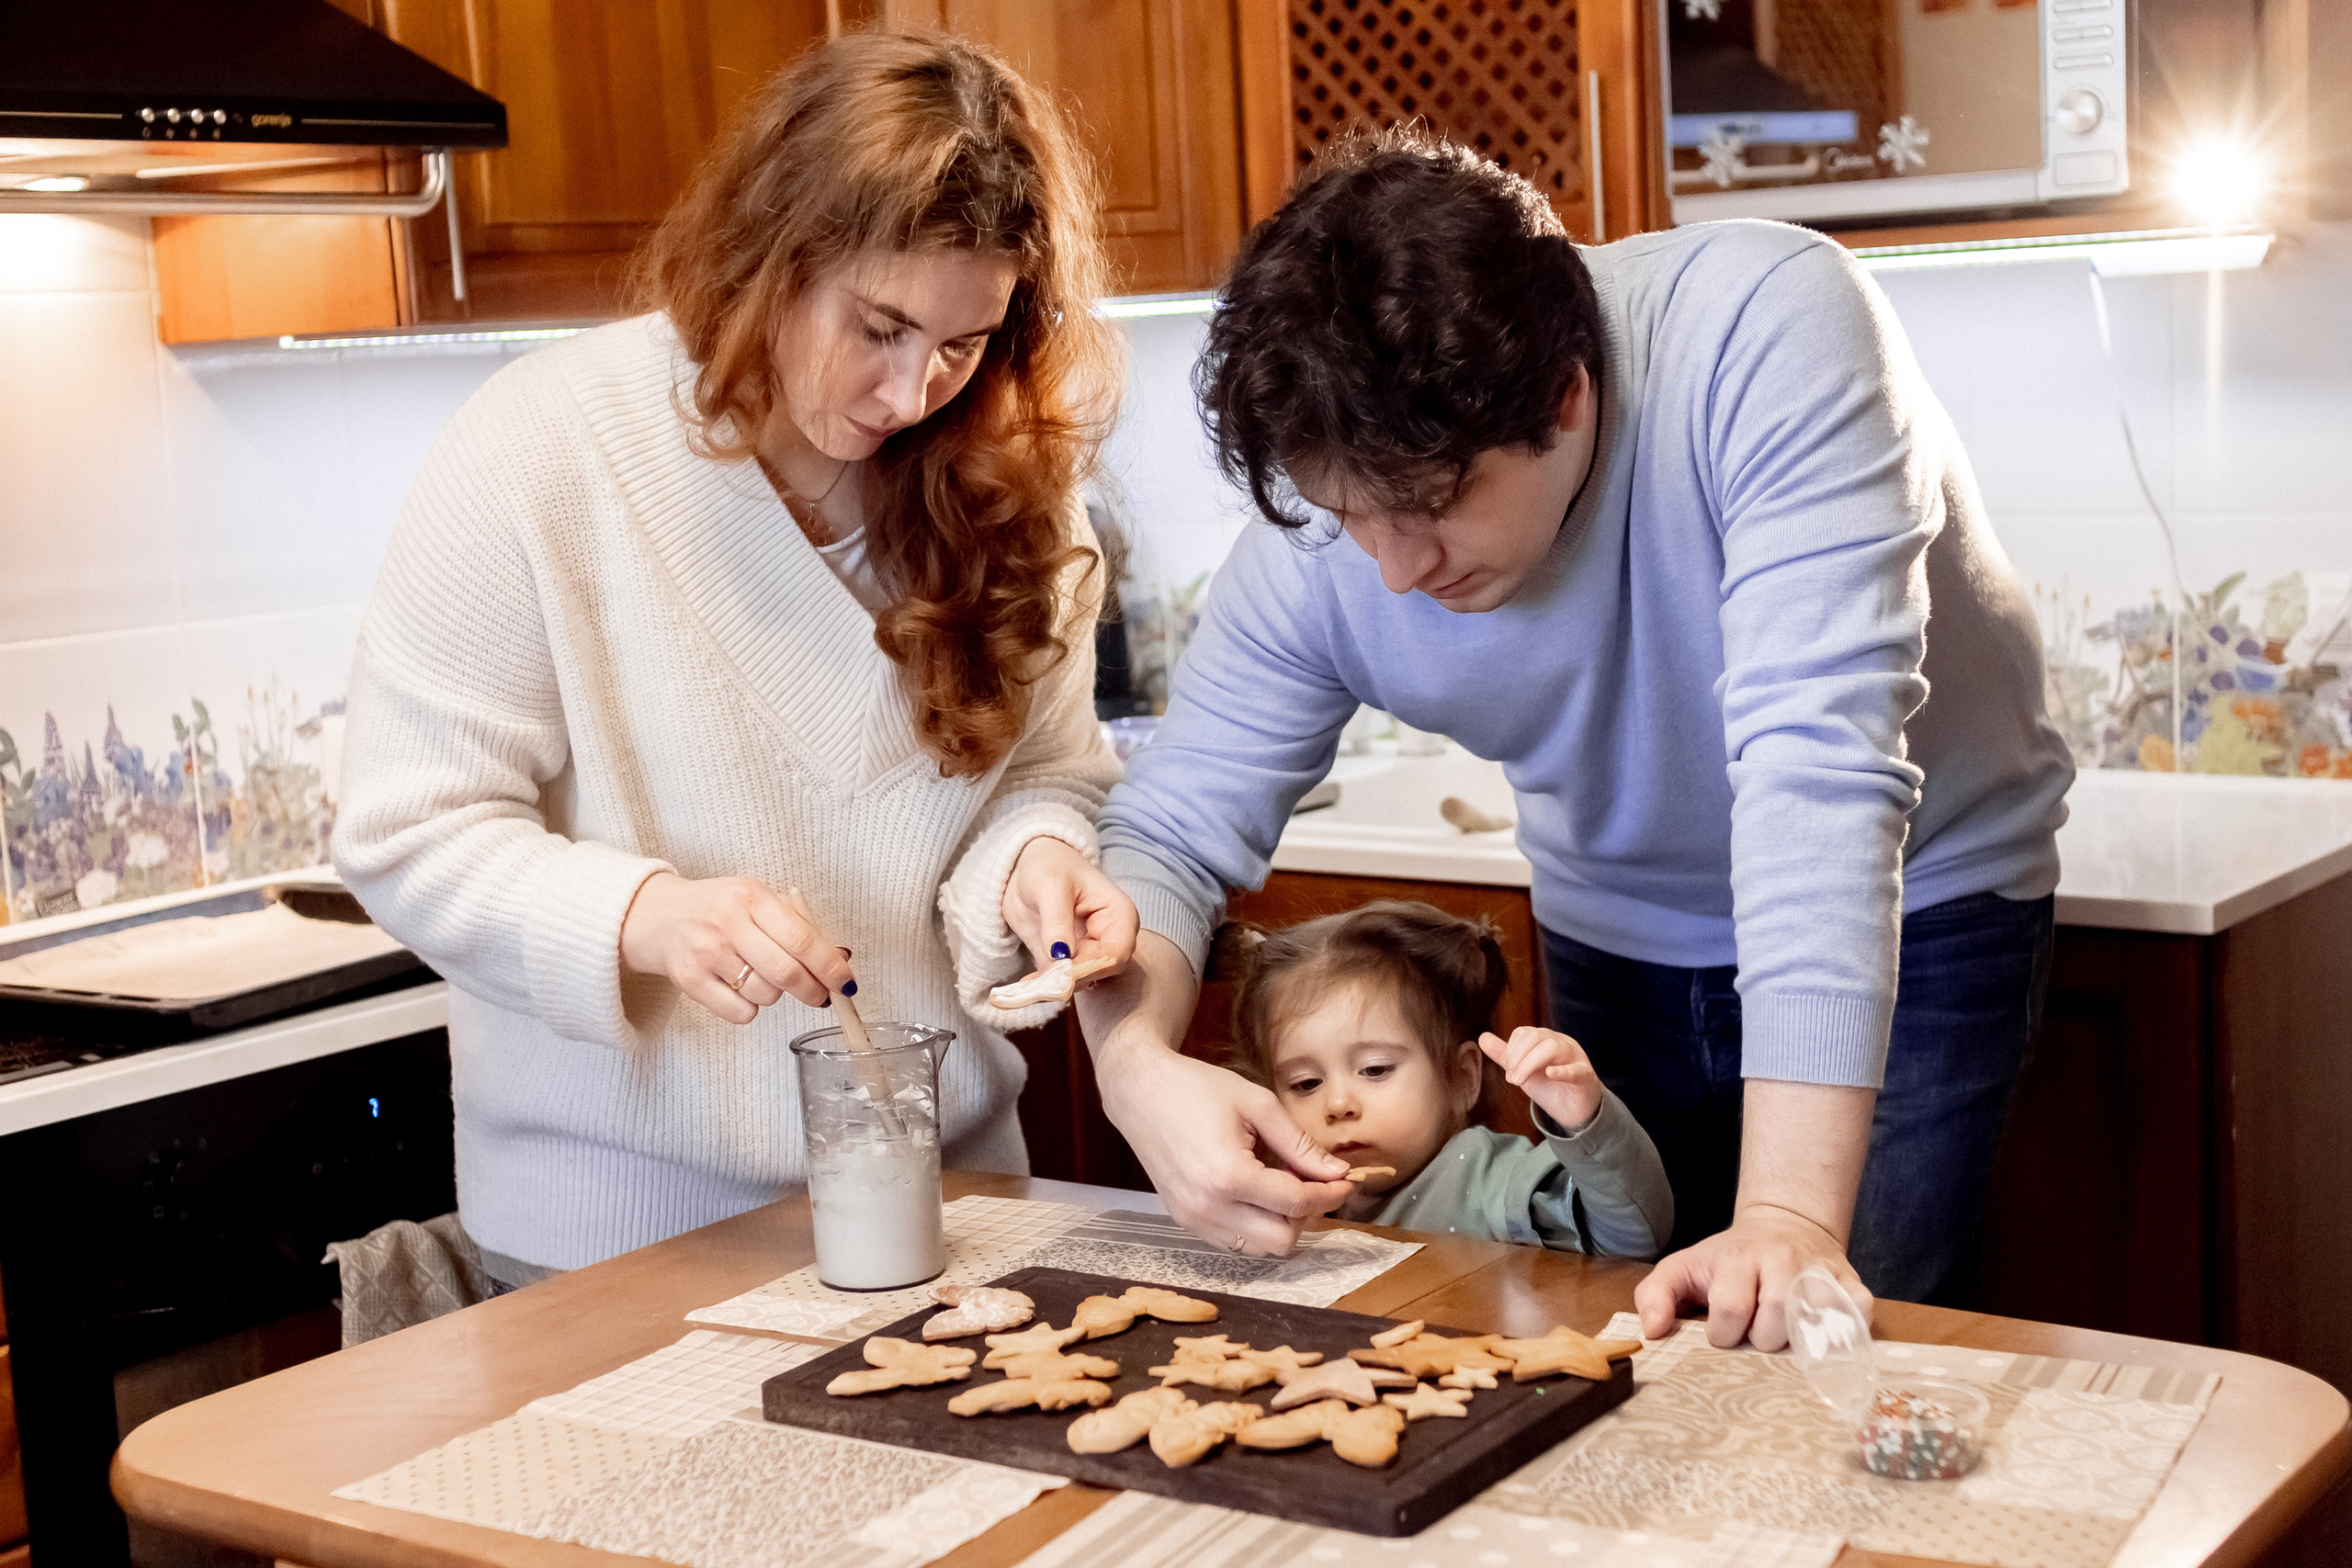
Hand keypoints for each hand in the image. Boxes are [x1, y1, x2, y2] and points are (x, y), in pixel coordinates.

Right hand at [617, 871, 852, 1024]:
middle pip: (787, 972)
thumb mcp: (758, 902)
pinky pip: (740, 1013)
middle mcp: (727, 922)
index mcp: (751, 895)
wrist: (659, 916)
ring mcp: (706, 952)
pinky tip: (740, 989)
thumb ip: (800, 926)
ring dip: (775, 994)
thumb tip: (842, 959)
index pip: (802, 939)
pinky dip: (749, 1008)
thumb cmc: (719, 909)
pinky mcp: (689, 980)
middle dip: (813, 991)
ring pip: (765, 995)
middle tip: (820, 995)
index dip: (830, 967)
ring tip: (761, 977)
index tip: (846, 983)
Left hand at [1003, 836, 1138, 974]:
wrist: (1027, 867)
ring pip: (1079, 981)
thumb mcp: (1050, 885)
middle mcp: (1109, 937)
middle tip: (1041, 985)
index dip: (1092, 966)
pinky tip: (1025, 986)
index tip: (1062, 971)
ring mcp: (1088, 952)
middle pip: (1101, 972)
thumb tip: (1061, 957)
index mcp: (1119, 914)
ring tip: (1029, 987)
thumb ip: (1057, 921)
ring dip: (1054, 987)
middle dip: (1071, 979)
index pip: (1117, 953)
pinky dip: (1043, 987)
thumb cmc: (1048, 865)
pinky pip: (1058, 981)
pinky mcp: (1066, 962)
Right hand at [1096, 1034, 1355, 1256]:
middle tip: (1314, 1184)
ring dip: (1280, 1223)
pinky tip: (1257, 1193)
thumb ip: (1299, 1144)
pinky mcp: (1183, 1221)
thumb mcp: (1256, 1105)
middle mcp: (1207, 1207)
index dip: (1329, 1194)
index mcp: (1228, 1175)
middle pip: (1281, 1241)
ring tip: (1283, 1185)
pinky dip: (1255, 1225)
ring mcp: (1192, 1219)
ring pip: (1259, 1248)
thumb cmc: (1195, 1089)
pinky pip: (1233, 1242)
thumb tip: (1336, 1172)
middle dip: (1306, 1215)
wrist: (1140, 1093)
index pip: (1296, 1203)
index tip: (1345, 1181)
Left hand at [1478, 1026, 1602, 1130]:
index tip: (1508, 1070)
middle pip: (1537, 1037)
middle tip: (1512, 1078)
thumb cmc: (1550, 1086)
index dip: (1511, 1049)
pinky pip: (1576, 1069)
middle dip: (1518, 1056)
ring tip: (1520, 1082)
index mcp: (1546, 1039)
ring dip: (1531, 1063)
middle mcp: (1561, 1043)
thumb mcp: (1524, 1070)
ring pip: (1553, 1047)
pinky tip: (1549, 1074)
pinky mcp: (1585, 1077)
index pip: (1525, 1033)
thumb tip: (1482, 1037)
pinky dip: (1562, 1071)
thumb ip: (1505, 1055)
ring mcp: (1575, 1058)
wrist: (1574, 1111)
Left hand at [1633, 1203, 1873, 1349]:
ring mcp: (1821, 1272)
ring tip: (1785, 1335)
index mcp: (1739, 1257)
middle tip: (1757, 1334)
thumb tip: (1652, 1332)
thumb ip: (1656, 1296)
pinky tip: (1823, 1333)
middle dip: (1762, 1341)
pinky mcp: (1852, 1282)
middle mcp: (1783, 1261)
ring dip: (1798, 1343)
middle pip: (1775, 1322)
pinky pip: (1857, 1317)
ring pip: (1815, 1324)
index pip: (1730, 1312)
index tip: (1724, 1331)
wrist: (1786, 1224)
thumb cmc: (1729, 1259)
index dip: (1723, 1334)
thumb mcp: (1684, 1268)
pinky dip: (1844, 1334)